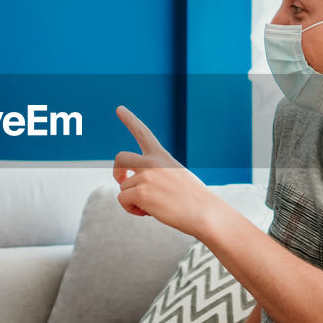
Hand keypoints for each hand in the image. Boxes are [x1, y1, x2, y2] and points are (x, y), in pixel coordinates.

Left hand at [112, 105, 221, 236]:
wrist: (205, 213)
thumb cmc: (193, 199)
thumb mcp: (176, 176)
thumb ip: (156, 173)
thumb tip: (131, 184)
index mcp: (162, 156)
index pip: (143, 133)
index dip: (130, 120)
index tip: (119, 108)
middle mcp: (152, 162)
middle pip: (121, 158)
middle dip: (117, 171)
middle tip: (123, 182)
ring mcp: (146, 176)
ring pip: (123, 188)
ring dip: (133, 200)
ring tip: (155, 206)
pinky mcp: (142, 193)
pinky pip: (122, 200)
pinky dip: (131, 209)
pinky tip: (149, 212)